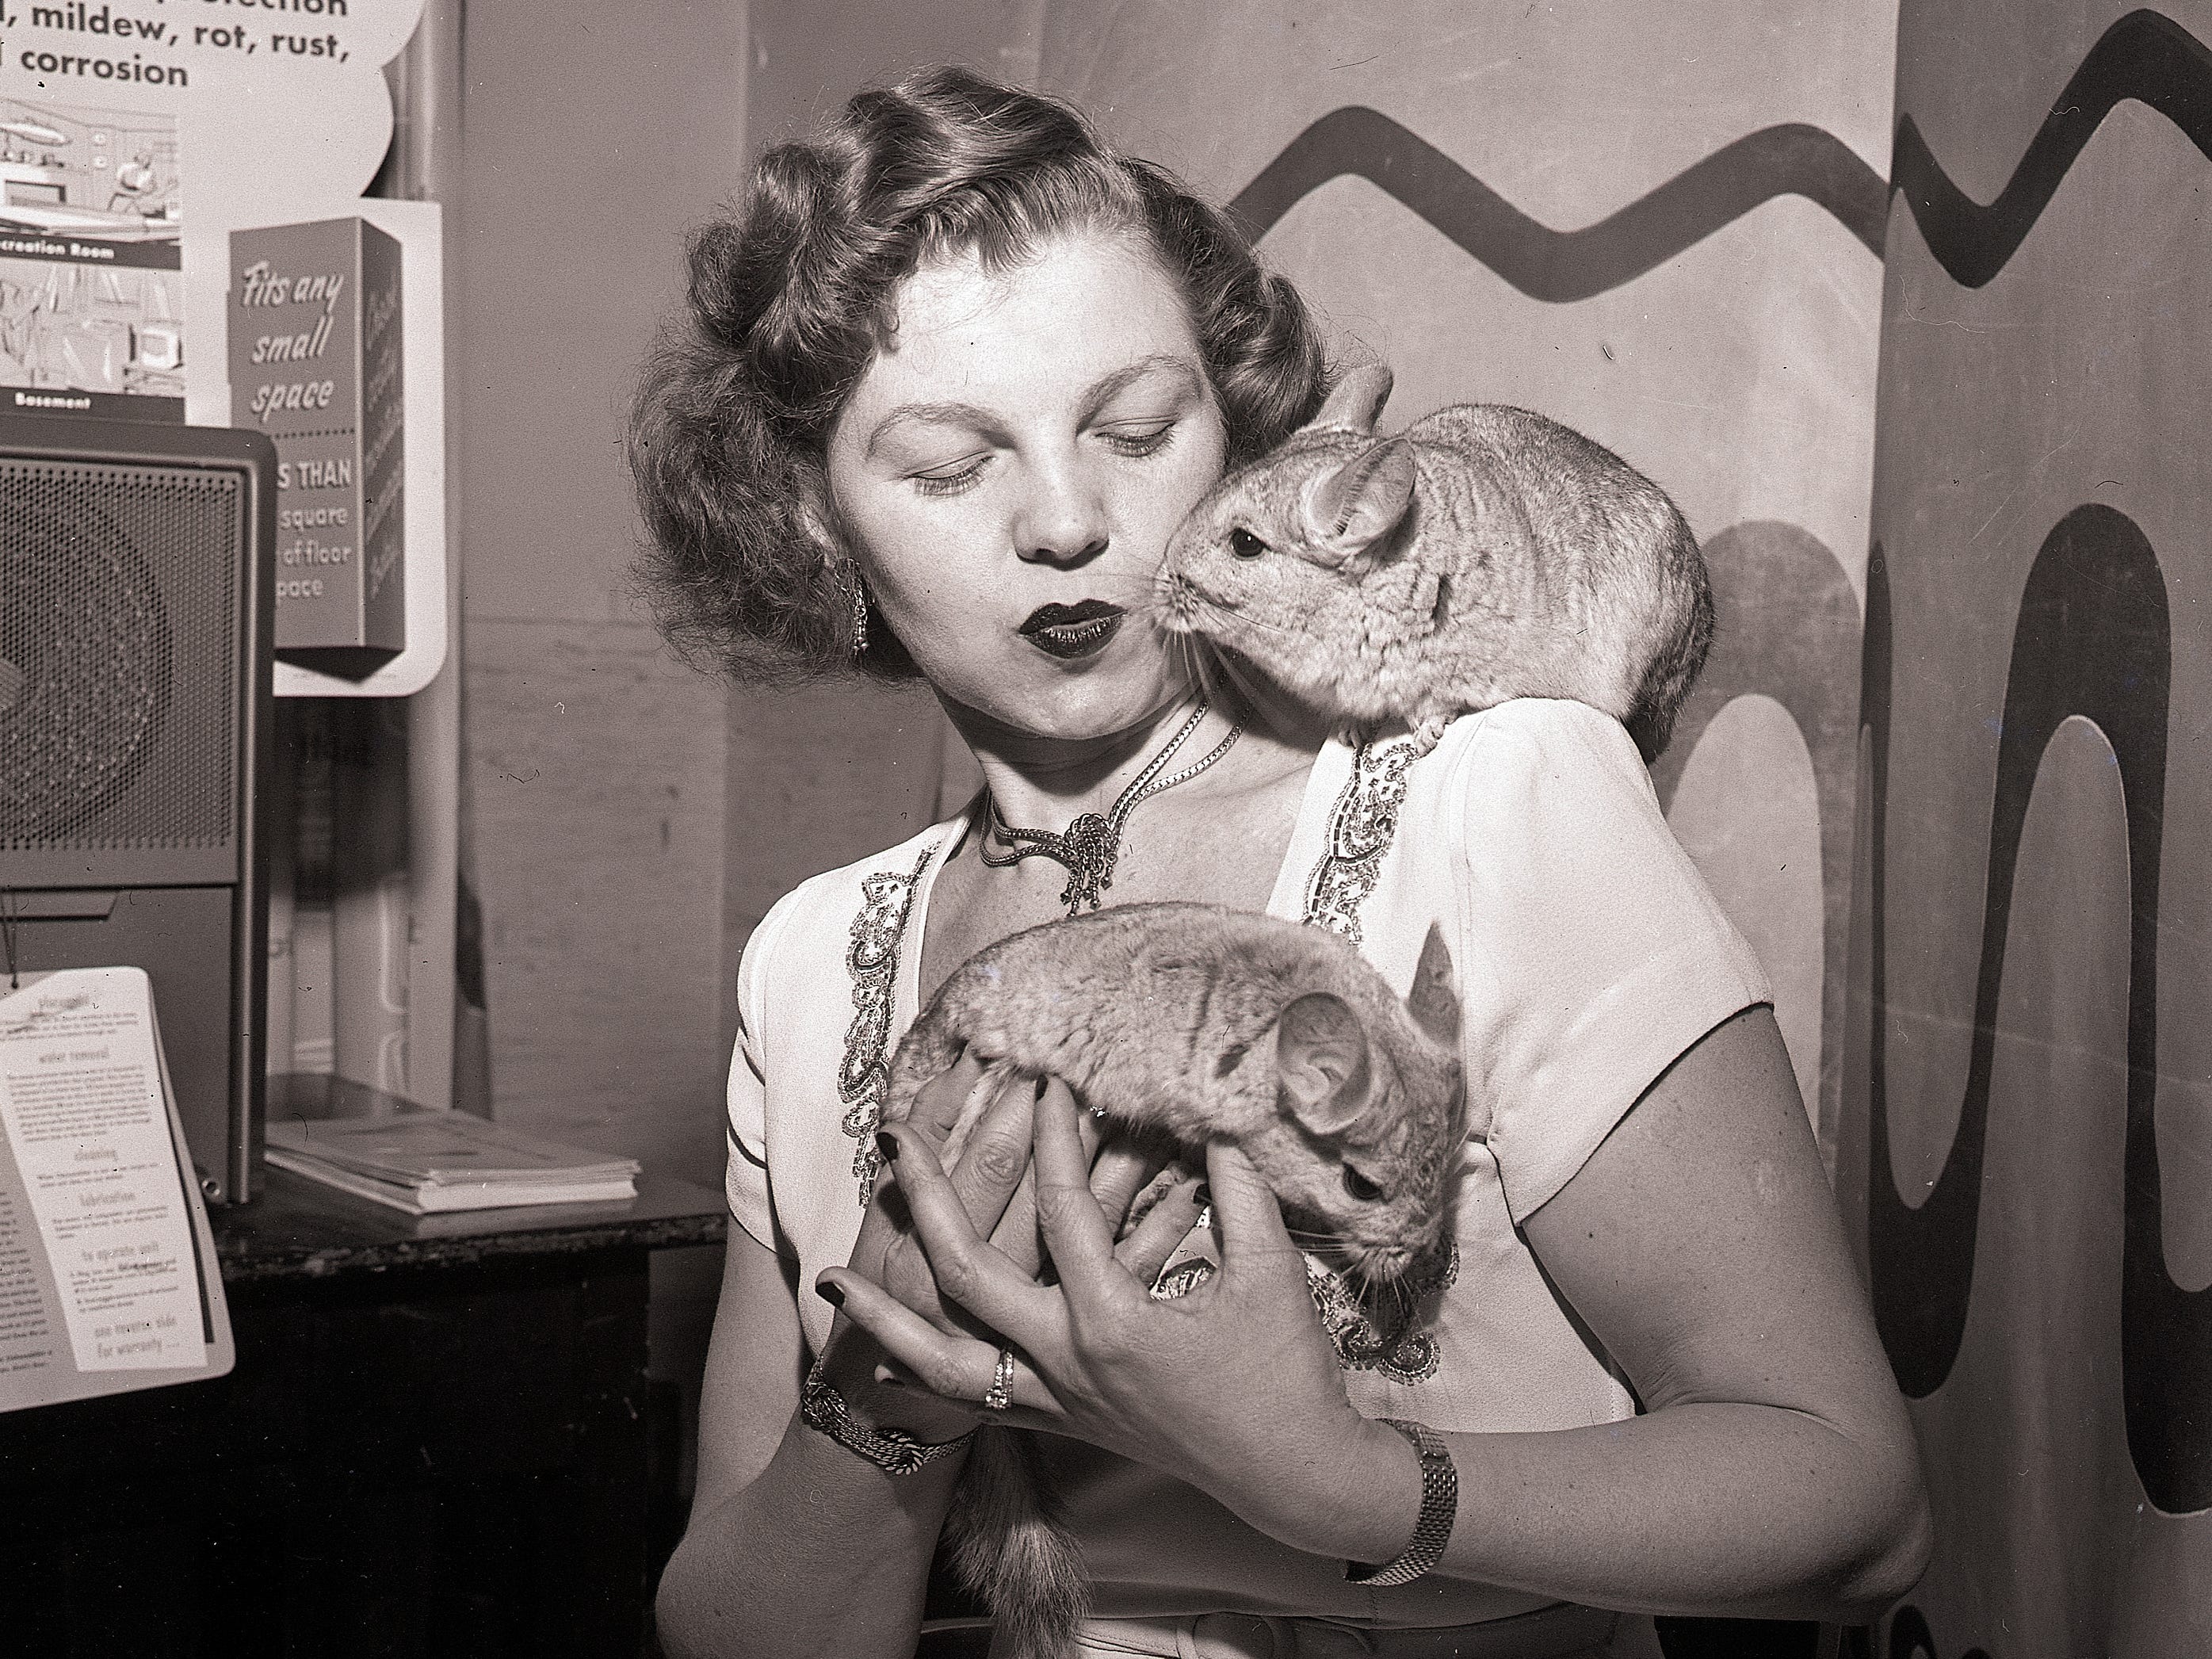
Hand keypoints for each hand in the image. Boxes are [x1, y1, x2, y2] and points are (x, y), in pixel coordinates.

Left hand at [820, 1082, 1407, 1556]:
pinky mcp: (1063, 1422)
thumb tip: (1217, 1112)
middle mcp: (1067, 1361)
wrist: (1293, 1474)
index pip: (1063, 1206)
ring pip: (946, 1357)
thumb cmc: (1287, 1372)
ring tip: (830, 1276)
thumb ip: (1238, 1186)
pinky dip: (923, 1377)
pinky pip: (974, 1401)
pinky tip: (883, 1361)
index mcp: (1113, 1320)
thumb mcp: (1269, 1269)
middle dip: (925, 1199)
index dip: (1052, 1135)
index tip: (1041, 1079)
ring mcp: (1058, 1398)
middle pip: (967, 1272)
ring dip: (886, 1316)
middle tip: (894, 1138)